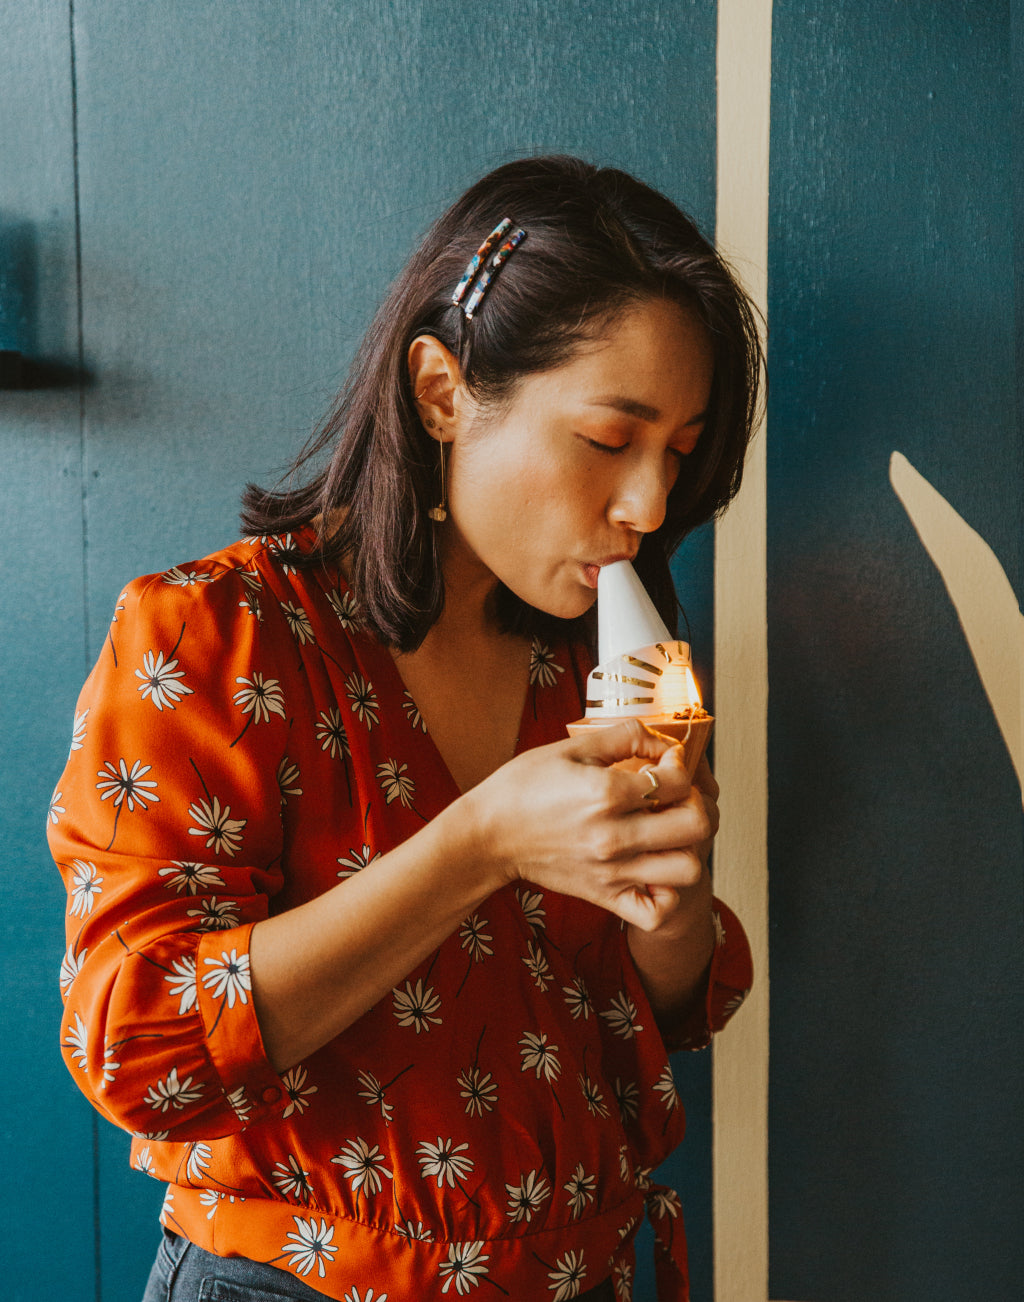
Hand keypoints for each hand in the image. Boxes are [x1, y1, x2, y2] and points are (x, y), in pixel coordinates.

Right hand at [462, 718, 715, 929]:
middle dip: (698, 803)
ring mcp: (612, 872)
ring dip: (689, 847)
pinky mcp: (605, 896)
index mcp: (605, 793)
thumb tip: (663, 739)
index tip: (667, 758)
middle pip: (697, 825)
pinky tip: (655, 868)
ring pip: (688, 869)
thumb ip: (623, 735)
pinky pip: (657, 911)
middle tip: (678, 795)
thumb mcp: (570, 747)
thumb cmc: (523, 786)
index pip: (678, 779)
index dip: (681, 761)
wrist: (487, 836)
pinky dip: (667, 893)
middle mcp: (614, 836)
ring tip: (669, 831)